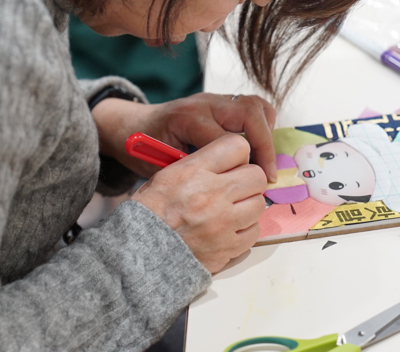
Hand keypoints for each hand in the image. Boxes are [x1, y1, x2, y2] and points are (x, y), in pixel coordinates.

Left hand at [91, 92, 277, 181]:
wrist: (131, 126)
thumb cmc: (144, 149)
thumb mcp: (162, 165)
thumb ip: (192, 170)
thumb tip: (228, 186)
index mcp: (189, 118)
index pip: (229, 139)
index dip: (247, 163)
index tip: (259, 183)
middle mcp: (205, 104)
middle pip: (249, 112)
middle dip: (265, 144)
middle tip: (267, 173)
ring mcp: (213, 100)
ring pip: (254, 104)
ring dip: (266, 131)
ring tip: (266, 158)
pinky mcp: (219, 102)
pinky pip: (251, 105)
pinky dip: (261, 124)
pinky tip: (257, 145)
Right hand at [131, 133, 266, 272]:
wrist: (140, 253)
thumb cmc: (150, 211)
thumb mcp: (166, 175)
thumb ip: (199, 164)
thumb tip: (228, 161)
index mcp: (193, 172)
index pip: (237, 146)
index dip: (238, 154)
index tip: (233, 163)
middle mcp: (211, 194)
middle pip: (256, 176)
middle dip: (248, 180)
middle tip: (235, 187)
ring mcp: (222, 223)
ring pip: (259, 204)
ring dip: (248, 205)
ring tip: (231, 209)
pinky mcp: (228, 248)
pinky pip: (254, 232)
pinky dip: (245, 229)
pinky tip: (228, 228)